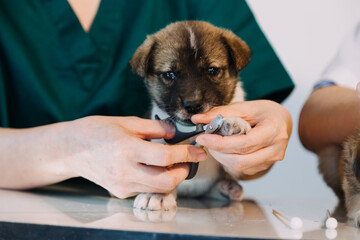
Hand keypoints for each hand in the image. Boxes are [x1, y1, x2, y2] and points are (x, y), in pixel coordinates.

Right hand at [61, 116, 206, 197]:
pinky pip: (146, 189)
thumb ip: (155, 127)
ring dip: (171, 177)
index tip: (200, 151)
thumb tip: (177, 133)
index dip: (187, 154)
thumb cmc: (98, 131)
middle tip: (187, 160)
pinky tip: (151, 167)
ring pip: (158, 189)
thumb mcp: (127, 122)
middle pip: (167, 182)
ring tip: (170, 162)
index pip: (166, 156)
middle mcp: (124, 171)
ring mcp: (121, 185)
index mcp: (127, 149)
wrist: (72, 149)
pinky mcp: (119, 192)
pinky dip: (155, 180)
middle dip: (183, 172)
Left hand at [191, 100, 291, 178]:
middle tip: (205, 141)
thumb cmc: (264, 113)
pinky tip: (225, 149)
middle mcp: (275, 149)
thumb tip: (197, 119)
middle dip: (218, 152)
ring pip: (239, 167)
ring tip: (214, 144)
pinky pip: (242, 168)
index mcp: (273, 130)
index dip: (220, 143)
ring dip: (221, 157)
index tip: (202, 138)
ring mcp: (270, 161)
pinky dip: (228, 160)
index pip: (244, 143)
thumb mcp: (244, 107)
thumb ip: (220, 113)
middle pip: (240, 160)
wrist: (281, 121)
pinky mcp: (263, 167)